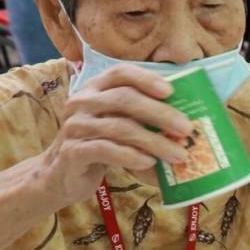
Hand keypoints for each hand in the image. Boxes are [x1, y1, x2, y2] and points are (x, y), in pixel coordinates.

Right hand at [35, 65, 193, 208]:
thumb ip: (143, 121)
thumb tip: (188, 128)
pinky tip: (149, 163)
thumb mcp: (119, 127)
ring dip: (155, 142)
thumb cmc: (99, 147)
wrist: (62, 176)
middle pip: (124, 99)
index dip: (146, 78)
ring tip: (178, 154)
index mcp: (96, 89)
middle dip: (160, 113)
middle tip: (186, 129)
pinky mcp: (72, 152)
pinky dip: (131, 156)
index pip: (121, 73)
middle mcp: (82, 102)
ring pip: (120, 128)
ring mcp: (75, 126)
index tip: (171, 91)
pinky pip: (105, 150)